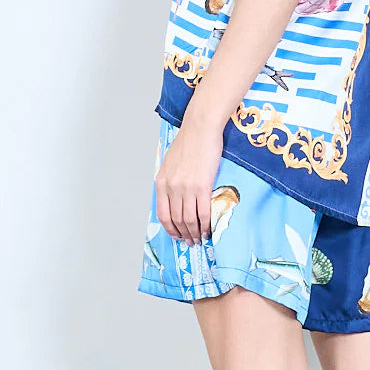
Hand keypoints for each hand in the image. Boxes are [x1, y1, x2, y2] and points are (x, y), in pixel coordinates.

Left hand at [155, 120, 223, 246]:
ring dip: (194, 233)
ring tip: (199, 238)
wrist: (201, 128)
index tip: (177, 235)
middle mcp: (171, 187)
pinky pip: (203, 212)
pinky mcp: (202, 185)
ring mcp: (186, 188)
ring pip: (189, 219)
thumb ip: (169, 180)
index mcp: (161, 182)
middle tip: (190, 242)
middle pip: (176, 220)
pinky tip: (208, 229)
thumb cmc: (188, 142)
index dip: (170, 229)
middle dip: (183, 234)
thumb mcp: (169, 162)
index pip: (163, 214)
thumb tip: (173, 197)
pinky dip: (205, 225)